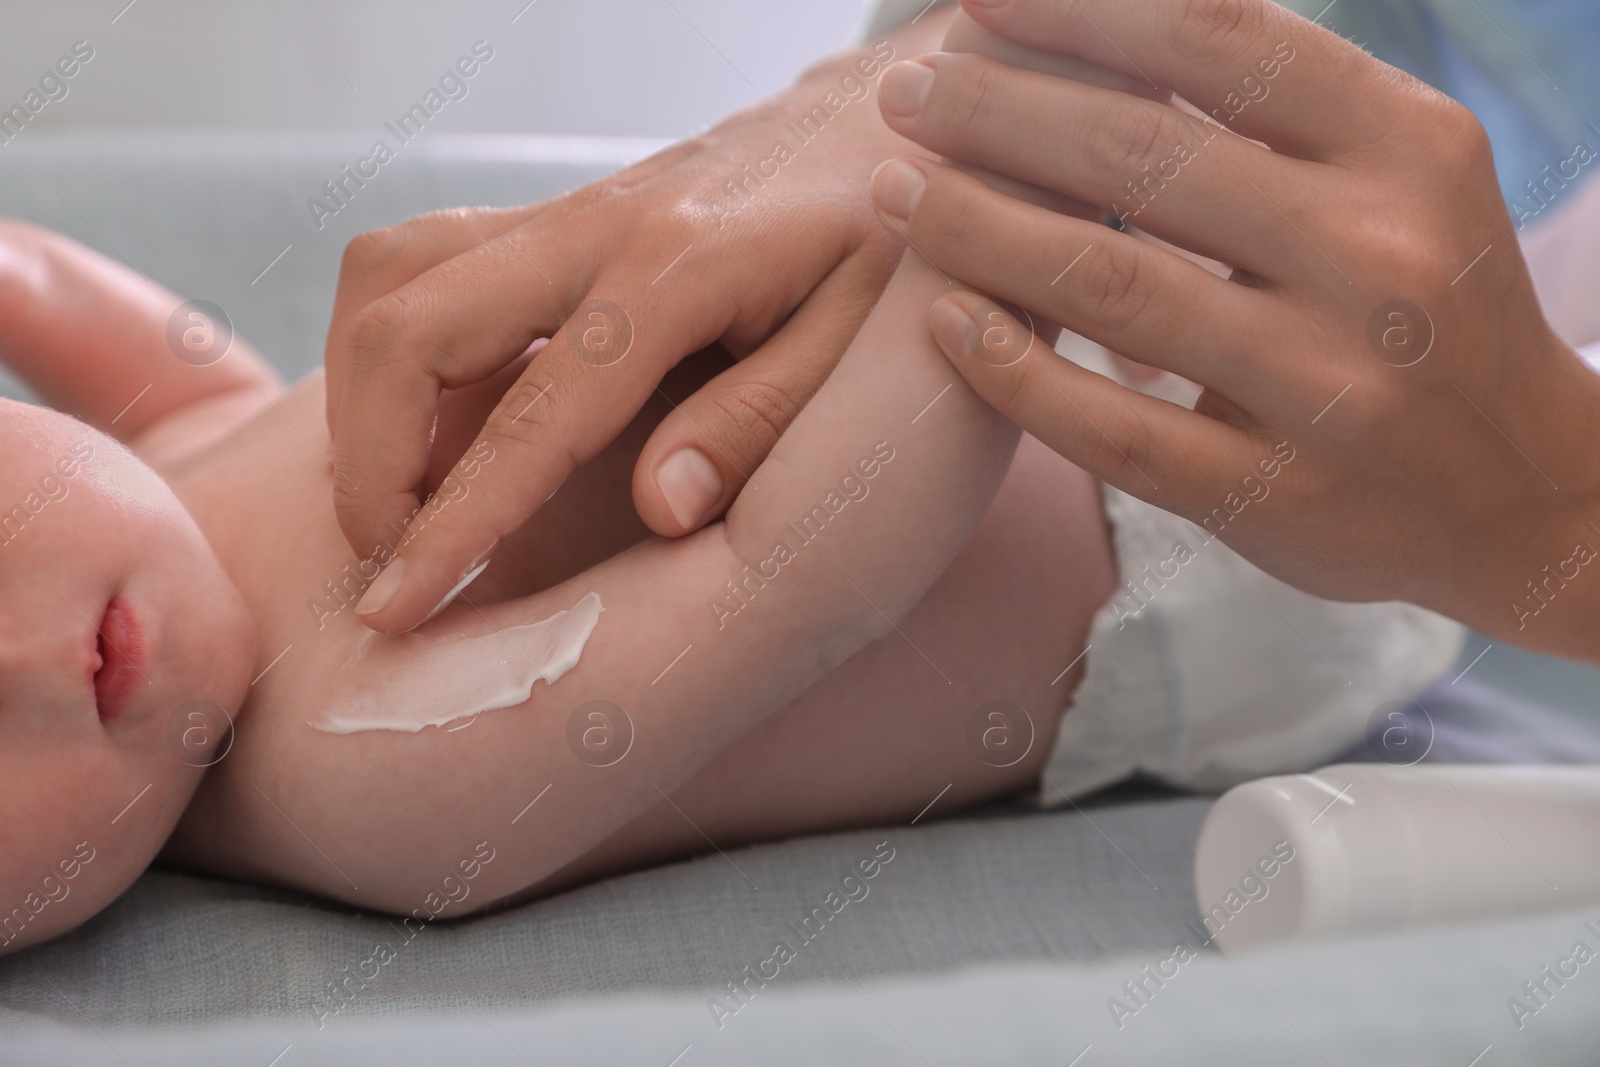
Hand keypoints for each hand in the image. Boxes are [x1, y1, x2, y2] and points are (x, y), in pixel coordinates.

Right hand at [326, 13, 953, 632]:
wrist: (875, 127)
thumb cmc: (882, 244)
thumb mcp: (855, 338)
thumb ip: (758, 419)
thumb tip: (660, 511)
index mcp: (677, 271)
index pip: (532, 414)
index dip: (450, 522)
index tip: (392, 608)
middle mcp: (595, 227)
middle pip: (409, 325)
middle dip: (368, 459)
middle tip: (387, 558)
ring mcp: (563, 213)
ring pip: (389, 278)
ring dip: (364, 396)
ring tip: (395, 498)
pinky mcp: (549, 216)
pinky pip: (420, 265)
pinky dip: (391, 352)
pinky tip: (430, 425)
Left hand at [870, 0, 1599, 661]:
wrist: (1521, 491)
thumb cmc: (1426, 308)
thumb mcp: (1394, 174)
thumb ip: (1276, 107)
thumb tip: (1106, 23)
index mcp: (1408, 149)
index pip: (1220, 43)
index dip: (1080, 11)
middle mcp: (1377, 257)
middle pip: (1141, 158)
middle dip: (994, 112)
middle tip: (904, 94)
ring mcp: (1326, 388)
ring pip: (1109, 284)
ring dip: (975, 227)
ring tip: (896, 191)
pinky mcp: (1270, 495)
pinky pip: (1109, 427)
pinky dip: (1012, 367)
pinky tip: (944, 320)